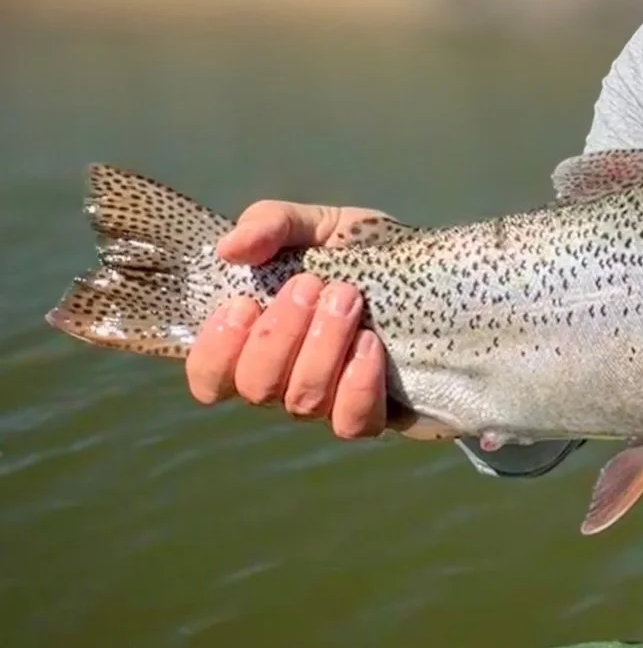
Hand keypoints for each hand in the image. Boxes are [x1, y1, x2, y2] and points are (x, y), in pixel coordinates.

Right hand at [185, 201, 389, 438]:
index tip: (244, 303)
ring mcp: (326, 403)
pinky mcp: (371, 413)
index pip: (209, 376)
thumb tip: (228, 248)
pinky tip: (370, 345)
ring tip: (347, 298)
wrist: (429, 267)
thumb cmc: (355, 250)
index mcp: (255, 340)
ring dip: (322, 346)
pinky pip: (351, 422)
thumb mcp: (312, 225)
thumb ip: (268, 225)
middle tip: (310, 284)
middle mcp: (283, 380)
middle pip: (256, 387)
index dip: (217, 350)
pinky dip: (357, 384)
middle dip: (280, 333)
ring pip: (303, 402)